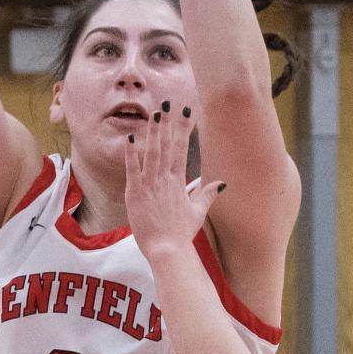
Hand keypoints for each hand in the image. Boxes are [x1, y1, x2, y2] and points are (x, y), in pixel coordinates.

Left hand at [125, 104, 222, 253]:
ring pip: (152, 153)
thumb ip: (207, 195)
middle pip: (168, 146)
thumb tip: (221, 184)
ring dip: (153, 132)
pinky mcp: (136, 194)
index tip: (186, 113)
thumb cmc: (181, 234)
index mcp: (178, 183)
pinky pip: (133, 169)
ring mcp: (151, 186)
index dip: (183, 130)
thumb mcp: (197, 213)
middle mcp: (166, 180)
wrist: (168, 250)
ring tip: (154, 113)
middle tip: (167, 103)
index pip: (182, 150)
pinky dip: (132, 153)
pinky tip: (131, 138)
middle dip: (167, 124)